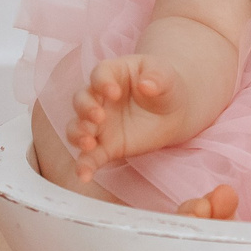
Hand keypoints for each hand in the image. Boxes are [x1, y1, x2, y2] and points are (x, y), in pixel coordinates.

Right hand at [65, 54, 191, 179]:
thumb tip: (146, 85)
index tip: (114, 93)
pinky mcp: (105, 146)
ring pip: (77, 127)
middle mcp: (99, 98)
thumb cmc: (166, 86)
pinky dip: (84, 166)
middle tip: (99, 117)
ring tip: (89, 143)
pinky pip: (89, 157)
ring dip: (78, 135)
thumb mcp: (166, 77)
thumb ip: (156, 78)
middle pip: (81, 100)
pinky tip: (84, 176)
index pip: (99, 75)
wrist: (174, 112)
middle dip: (86, 109)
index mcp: (112, 75)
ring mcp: (100, 124)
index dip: (102, 83)